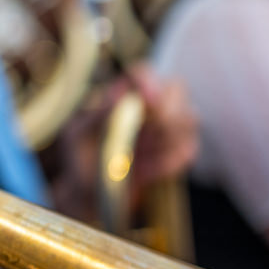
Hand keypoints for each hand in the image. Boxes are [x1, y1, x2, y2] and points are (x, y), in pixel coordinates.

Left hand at [51, 69, 198, 222]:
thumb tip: (118, 95)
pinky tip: (148, 172)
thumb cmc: (79, 160)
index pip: (141, 73)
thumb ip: (97, 116)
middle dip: (170, 111)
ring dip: (172, 137)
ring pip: (190, 117)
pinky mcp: (172, 152)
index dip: (150, 83)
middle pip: (176, 88)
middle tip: (154, 133)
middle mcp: (145, 106)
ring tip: (143, 157)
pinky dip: (172, 160)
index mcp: (119, 95)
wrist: (89, 195)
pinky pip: (188, 148)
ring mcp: (162, 128)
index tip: (151, 102)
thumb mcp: (78, 137)